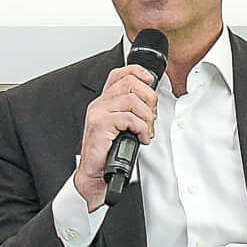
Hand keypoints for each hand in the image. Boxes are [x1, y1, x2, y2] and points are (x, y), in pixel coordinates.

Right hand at [73, 60, 163, 209]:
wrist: (95, 174)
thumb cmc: (108, 154)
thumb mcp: (123, 128)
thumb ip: (132, 113)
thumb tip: (152, 106)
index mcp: (104, 102)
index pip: (119, 74)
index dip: (137, 72)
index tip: (150, 80)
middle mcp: (100, 104)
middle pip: (129, 83)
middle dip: (148, 98)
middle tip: (151, 116)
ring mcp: (98, 113)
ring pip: (131, 100)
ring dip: (147, 117)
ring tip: (147, 131)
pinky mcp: (100, 124)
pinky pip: (129, 118)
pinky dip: (141, 128)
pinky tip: (141, 138)